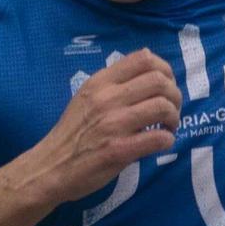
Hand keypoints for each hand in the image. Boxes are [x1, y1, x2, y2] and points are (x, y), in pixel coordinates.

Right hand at [30, 49, 179, 203]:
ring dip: (174, 118)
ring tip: (168, 127)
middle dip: (175, 95)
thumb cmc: (72, 133)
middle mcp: (107, 98)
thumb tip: (149, 63)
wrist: (49, 167)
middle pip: (159, 81)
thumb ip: (114, 82)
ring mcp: (113, 124)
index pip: (143, 58)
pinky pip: (158, 138)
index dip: (165, 70)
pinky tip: (161, 143)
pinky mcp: (118, 150)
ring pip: (162, 107)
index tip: (166, 85)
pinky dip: (167, 140)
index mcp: (100, 83)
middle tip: (171, 110)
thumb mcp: (87, 97)